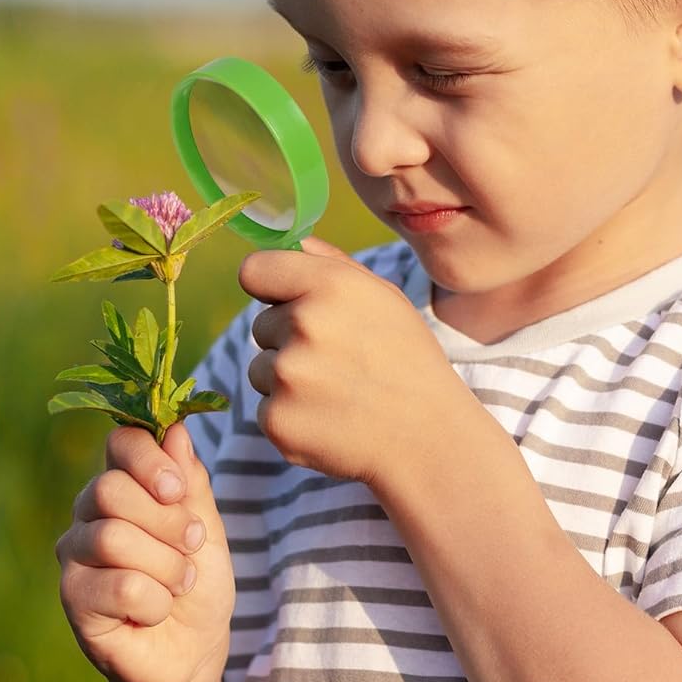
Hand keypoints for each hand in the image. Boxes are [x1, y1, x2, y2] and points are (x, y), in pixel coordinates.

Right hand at [54, 422, 234, 681]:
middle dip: (167, 520)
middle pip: (110, 489)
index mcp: (123, 487)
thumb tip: (175, 430)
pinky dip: (155, 601)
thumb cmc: (197, 585)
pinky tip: (156, 612)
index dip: (150, 458)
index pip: (119, 443)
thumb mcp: (207, 529)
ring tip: (179, 584)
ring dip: (166, 565)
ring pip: (113, 538)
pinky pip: (119, 587)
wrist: (192, 652)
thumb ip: (190, 483)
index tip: (179, 488)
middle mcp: (88, 516)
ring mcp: (75, 558)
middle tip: (192, 545)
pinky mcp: (74, 601)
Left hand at [239, 235, 465, 485]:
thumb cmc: (409, 362)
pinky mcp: (277, 420)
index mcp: (329, 285)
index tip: (284, 302)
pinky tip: (330, 420)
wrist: (427, 438)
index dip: (269, 287)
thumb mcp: (386, 299)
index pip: (254, 270)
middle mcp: (303, 324)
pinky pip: (265, 409)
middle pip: (260, 325)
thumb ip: (335, 265)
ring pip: (260, 369)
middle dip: (288, 341)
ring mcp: (287, 375)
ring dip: (287, 381)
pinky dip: (290, 417)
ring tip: (337, 393)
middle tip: (337, 362)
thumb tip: (296, 243)